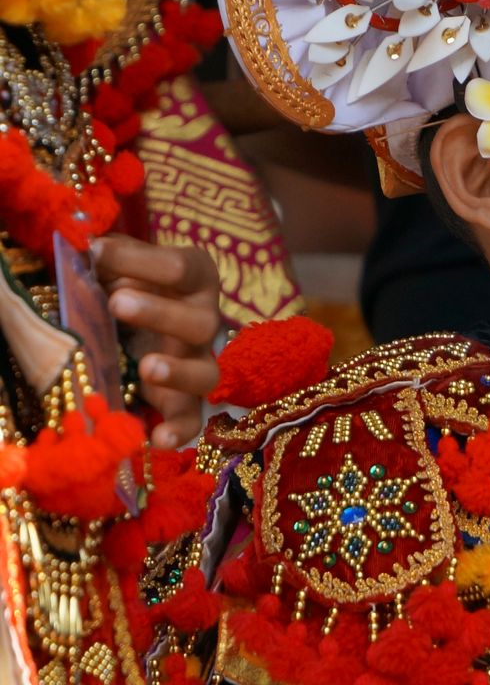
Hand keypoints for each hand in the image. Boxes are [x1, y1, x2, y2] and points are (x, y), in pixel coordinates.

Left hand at [92, 235, 221, 447]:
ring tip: (146, 367)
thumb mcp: (125, 264)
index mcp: (196, 279)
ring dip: (178, 372)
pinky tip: (157, 438)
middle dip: (160, 313)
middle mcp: (206, 320)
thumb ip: (111, 256)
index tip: (94, 252)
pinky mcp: (185, 402)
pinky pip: (192, 420)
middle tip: (116, 302)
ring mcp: (199, 363)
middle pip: (200, 321)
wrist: (144, 324)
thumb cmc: (133, 285)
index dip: (139, 259)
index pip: (180, 267)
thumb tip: (89, 246)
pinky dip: (178, 431)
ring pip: (206, 374)